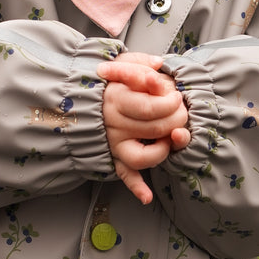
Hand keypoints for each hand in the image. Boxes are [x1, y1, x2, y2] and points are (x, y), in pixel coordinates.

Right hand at [98, 53, 189, 203]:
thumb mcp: (120, 62)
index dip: (171, 102)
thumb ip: (139, 63)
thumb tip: (158, 66)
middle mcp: (113, 123)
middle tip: (180, 111)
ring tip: (169, 137)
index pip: (152, 106)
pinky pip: (124, 175)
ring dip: (162, 150)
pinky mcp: (113, 156)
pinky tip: (147, 196)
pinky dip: (136, 187)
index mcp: (116, 98)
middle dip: (176, 120)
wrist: (78, 98)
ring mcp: (113, 143)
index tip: (175, 95)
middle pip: (154, 129)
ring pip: (142, 156)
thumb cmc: (106, 80)